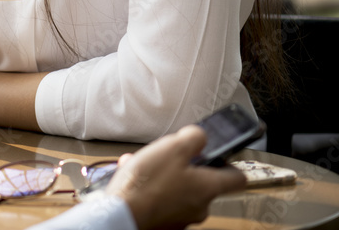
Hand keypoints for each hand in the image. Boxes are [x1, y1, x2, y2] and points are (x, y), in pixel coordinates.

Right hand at [106, 125, 246, 229]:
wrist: (120, 214)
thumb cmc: (146, 185)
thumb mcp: (173, 147)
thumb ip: (193, 138)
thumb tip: (200, 137)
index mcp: (208, 188)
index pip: (237, 178)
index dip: (229, 164)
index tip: (219, 157)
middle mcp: (199, 207)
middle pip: (201, 182)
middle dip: (183, 167)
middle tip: (166, 157)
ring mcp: (181, 218)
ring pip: (178, 190)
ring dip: (163, 176)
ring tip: (142, 167)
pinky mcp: (163, 223)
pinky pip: (162, 201)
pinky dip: (151, 189)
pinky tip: (134, 179)